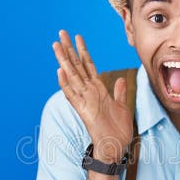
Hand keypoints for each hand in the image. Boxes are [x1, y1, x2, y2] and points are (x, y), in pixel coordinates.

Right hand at [52, 30, 132, 162]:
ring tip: (56, 45)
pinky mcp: (83, 111)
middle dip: (69, 49)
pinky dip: (65, 84)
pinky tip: (59, 72)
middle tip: (61, 32)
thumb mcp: (122, 106)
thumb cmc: (117, 129)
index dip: (82, 51)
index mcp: (97, 90)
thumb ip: (119, 92)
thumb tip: (119, 79)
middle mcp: (88, 93)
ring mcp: (84, 101)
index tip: (78, 36)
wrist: (115, 147)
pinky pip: (72, 96)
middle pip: (76, 66)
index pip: (87, 65)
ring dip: (63, 61)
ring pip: (71, 76)